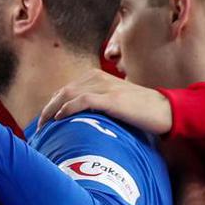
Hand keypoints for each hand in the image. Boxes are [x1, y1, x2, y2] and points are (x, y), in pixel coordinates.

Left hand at [39, 70, 171, 134]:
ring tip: (44, 126)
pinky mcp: (112, 99)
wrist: (166, 110)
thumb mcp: (114, 103)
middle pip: (63, 91)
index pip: (66, 90)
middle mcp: (98, 78)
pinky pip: (83, 100)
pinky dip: (68, 108)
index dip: (52, 105)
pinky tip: (60, 119)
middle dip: (48, 109)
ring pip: (68, 94)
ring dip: (52, 110)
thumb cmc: (141, 110)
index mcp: (97, 77)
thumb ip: (97, 106)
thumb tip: (79, 122)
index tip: (44, 121)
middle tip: (39, 127)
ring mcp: (105, 87)